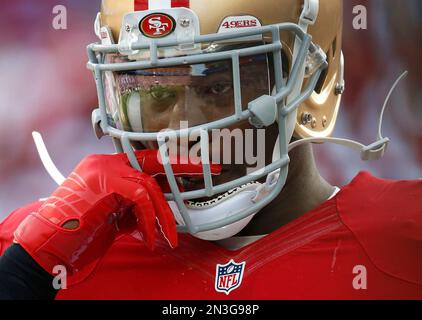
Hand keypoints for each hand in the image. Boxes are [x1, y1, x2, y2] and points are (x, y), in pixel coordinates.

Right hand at [13, 150, 220, 274]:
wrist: (47, 245)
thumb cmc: (80, 233)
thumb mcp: (113, 216)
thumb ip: (134, 208)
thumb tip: (158, 214)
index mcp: (108, 168)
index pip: (145, 161)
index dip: (172, 163)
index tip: (195, 166)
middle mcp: (106, 163)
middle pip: (153, 160)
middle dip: (184, 164)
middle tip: (209, 168)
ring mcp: (104, 169)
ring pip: (149, 185)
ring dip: (163, 215)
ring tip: (168, 237)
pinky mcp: (104, 182)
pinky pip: (141, 198)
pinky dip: (149, 220)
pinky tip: (150, 238)